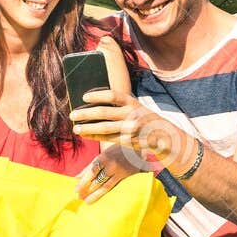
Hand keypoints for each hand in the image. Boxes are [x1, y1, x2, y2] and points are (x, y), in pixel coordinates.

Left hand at [70, 88, 187, 162]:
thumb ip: (121, 106)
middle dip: (86, 114)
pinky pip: (108, 138)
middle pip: (104, 113)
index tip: (84, 96)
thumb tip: (96, 103)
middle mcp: (132, 114)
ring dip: (88, 128)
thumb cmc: (146, 119)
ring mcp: (130, 129)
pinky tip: (87, 135)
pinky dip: (96, 136)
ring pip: (104, 128)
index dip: (97, 95)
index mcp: (133, 103)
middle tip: (72, 114)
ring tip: (75, 128)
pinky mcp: (128, 141)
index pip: (113, 96)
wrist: (164, 136)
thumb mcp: (137, 107)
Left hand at [74, 144, 145, 202]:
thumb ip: (90, 165)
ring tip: (87, 201)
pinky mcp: (125, 175)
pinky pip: (113, 185)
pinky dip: (105, 192)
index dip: (83, 181)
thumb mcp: (103, 154)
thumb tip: (76, 176)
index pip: (91, 171)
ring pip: (104, 185)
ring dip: (95, 194)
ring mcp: (118, 170)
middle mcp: (110, 163)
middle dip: (87, 189)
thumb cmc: (118, 150)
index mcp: (103, 156)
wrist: (138, 147)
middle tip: (79, 197)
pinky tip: (99, 197)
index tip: (76, 190)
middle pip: (96, 179)